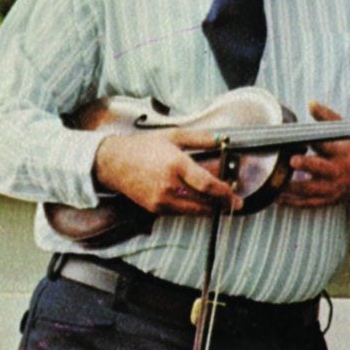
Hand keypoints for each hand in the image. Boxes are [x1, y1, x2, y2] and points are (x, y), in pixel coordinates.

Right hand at [92, 126, 235, 214]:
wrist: (113, 162)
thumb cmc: (143, 147)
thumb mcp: (173, 136)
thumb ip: (200, 138)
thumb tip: (223, 140)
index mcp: (176, 165)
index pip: (207, 184)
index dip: (225, 193)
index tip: (236, 196)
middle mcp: (169, 185)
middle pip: (205, 201)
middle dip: (223, 203)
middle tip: (234, 201)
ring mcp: (162, 199)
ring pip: (195, 210)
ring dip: (211, 208)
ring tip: (221, 202)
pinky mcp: (156, 208)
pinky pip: (182, 212)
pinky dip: (195, 209)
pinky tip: (201, 202)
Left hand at [277, 102, 349, 208]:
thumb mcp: (345, 133)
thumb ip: (327, 118)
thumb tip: (311, 103)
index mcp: (340, 153)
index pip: (328, 145)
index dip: (315, 141)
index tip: (302, 138)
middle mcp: (336, 171)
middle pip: (321, 169)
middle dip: (308, 165)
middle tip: (293, 161)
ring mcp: (331, 187)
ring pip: (311, 190)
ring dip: (293, 188)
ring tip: (276, 184)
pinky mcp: (327, 199)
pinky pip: (308, 203)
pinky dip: (292, 202)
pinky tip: (278, 198)